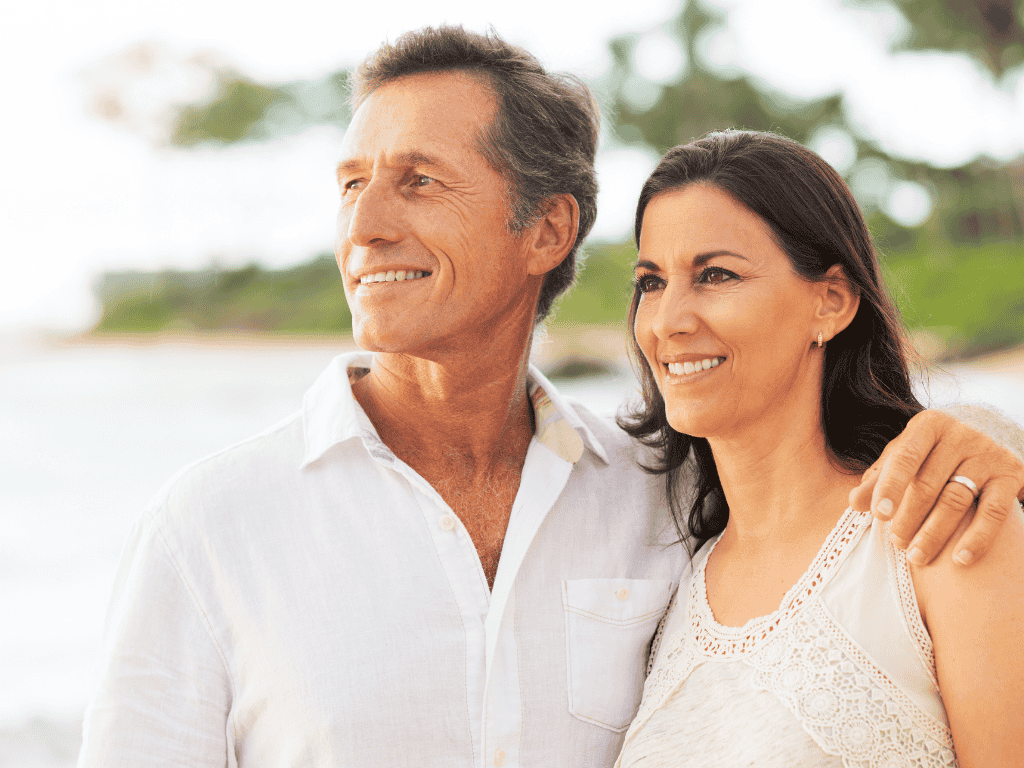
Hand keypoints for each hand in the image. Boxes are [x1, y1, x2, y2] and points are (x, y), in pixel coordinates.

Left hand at [849, 409, 1023, 566]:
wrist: (992, 433)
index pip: (905, 457)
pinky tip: (960, 560)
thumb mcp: (906, 456)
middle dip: (909, 517)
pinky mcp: (1012, 474)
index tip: (879, 514)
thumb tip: (854, 503)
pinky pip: (994, 512)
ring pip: (957, 500)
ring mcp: (988, 454)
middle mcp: (961, 434)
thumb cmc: (934, 451)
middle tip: (896, 543)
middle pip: (929, 483)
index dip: (890, 486)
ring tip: (917, 556)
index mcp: (928, 425)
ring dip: (934, 533)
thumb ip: (880, 477)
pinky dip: (977, 538)